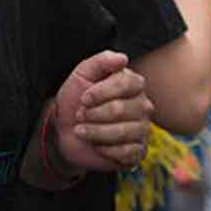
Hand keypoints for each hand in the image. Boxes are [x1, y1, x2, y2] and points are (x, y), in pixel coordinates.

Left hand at [55, 51, 152, 171]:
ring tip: (82, 130)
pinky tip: (96, 145)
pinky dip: (104, 149)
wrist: (67, 130)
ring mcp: (143, 129)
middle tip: (80, 115)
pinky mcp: (138, 152)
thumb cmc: (76, 99)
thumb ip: (101, 62)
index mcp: (133, 84)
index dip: (100, 92)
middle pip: (120, 109)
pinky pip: (125, 153)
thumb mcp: (82, 74)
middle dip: (93, 114)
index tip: (83, 98)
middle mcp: (143, 106)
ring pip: (122, 132)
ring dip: (94, 132)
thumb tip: (122, 58)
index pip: (125, 84)